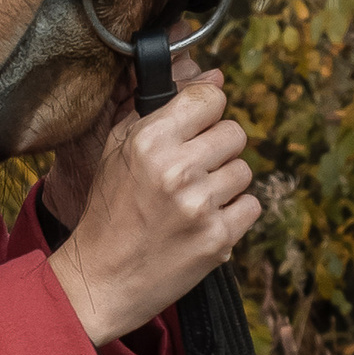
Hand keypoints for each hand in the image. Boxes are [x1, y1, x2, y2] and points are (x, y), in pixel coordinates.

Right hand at [47, 68, 258, 345]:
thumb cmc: (109, 211)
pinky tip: (204, 222)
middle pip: (235, 133)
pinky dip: (233, 215)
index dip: (207, 112)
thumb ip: (163, 109)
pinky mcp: (218, 239)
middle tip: (193, 171)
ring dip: (224, 184)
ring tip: (194, 201)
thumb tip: (215, 75)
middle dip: (217, 150)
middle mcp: (177, 169)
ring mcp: (200, 206)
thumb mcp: (118, 150)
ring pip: (244, 171)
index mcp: (150, 141)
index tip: (198, 127)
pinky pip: (251, 207)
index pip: (210, 98)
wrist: (102, 278)